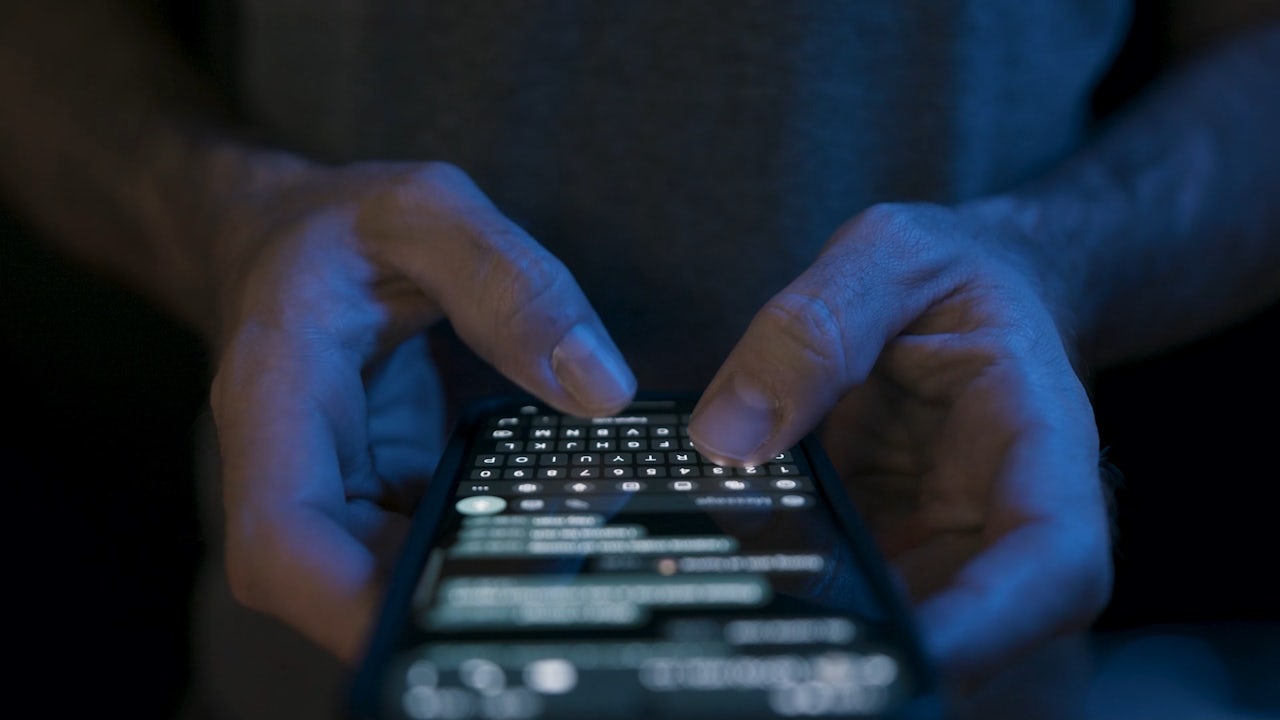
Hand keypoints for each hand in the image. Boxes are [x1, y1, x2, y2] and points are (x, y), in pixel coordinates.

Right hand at [206, 156, 635, 660]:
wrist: (282, 233)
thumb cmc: (342, 220)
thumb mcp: (431, 213)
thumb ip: (515, 287)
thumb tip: (601, 388)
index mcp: (278, 392)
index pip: (281, 537)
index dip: (349, 604)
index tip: (442, 625)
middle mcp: (288, 460)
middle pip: (332, 585)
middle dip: (427, 614)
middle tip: (548, 608)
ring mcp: (326, 483)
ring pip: (371, 579)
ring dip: (454, 592)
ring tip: (558, 579)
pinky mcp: (365, 489)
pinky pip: (406, 545)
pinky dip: (466, 554)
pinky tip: (537, 542)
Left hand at [687, 202, 1112, 696]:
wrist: (970, 291)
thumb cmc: (953, 271)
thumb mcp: (888, 255)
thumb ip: (814, 328)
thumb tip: (729, 434)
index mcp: (1039, 444)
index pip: (1053, 562)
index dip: (989, 627)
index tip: (910, 658)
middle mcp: (1000, 520)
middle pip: (964, 629)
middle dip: (873, 651)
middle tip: (770, 649)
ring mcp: (940, 547)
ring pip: (893, 629)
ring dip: (816, 632)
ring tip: (734, 614)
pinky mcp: (884, 552)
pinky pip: (838, 596)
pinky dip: (781, 596)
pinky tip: (725, 580)